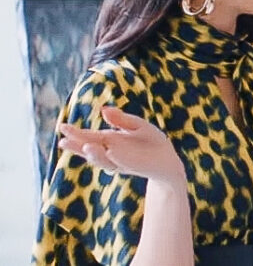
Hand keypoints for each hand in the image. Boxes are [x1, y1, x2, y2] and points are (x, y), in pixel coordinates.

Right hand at [58, 106, 185, 185]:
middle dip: (78, 146)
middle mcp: (111, 152)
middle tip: (63, 141)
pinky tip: (111, 151)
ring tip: (86, 146)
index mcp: (109, 140)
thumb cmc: (151, 142)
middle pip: (90, 150)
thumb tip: (103, 109)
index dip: (75, 133)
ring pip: (104, 160)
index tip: (62, 127)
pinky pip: (124, 163)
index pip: (89, 136)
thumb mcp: (137, 125)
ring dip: (95, 154)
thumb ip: (121, 119)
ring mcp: (121, 161)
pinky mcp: (135, 166)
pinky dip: (118, 158)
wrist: (167, 160)